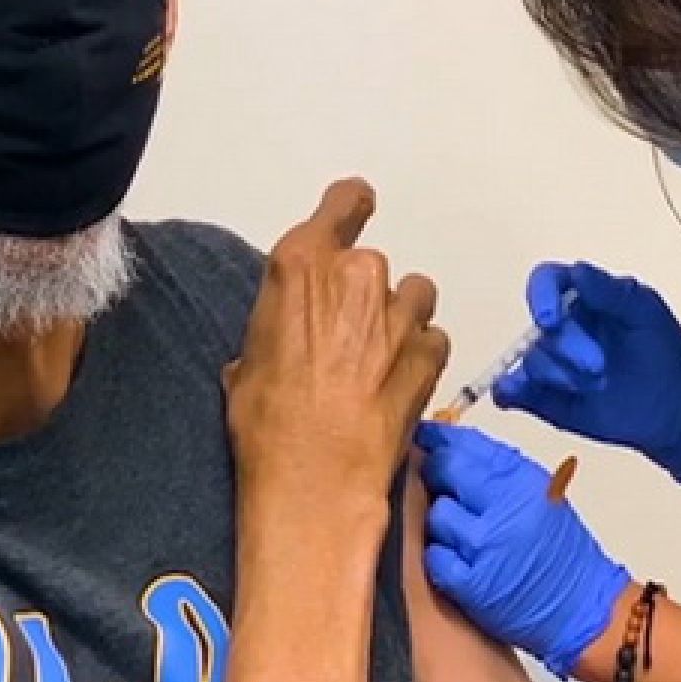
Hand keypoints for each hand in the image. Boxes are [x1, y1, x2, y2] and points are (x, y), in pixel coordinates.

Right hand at [225, 179, 449, 522]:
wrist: (314, 479)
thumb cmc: (267, 424)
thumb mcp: (248, 361)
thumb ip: (279, 324)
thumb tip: (289, 334)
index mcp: (302, 264)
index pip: (344, 202)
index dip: (352, 207)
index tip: (357, 209)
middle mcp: (356, 275)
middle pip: (371, 265)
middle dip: (363, 297)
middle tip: (343, 342)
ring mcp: (399, 312)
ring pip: (411, 296)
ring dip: (397, 322)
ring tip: (375, 364)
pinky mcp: (430, 351)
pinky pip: (431, 339)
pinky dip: (419, 357)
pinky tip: (395, 386)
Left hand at [416, 422, 630, 678]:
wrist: (586, 607)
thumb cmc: (565, 554)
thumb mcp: (543, 496)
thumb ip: (501, 472)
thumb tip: (454, 447)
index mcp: (525, 480)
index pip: (470, 444)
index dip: (441, 438)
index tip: (427, 437)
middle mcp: (505, 507)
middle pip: (446, 469)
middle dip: (436, 474)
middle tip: (438, 483)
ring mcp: (485, 545)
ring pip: (437, 515)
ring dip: (442, 523)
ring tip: (462, 534)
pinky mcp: (472, 583)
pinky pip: (435, 557)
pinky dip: (441, 558)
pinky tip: (459, 561)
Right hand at [497, 262, 680, 487]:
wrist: (680, 410)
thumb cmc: (666, 354)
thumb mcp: (645, 313)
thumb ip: (610, 291)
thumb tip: (575, 271)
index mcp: (583, 298)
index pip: (546, 282)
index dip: (540, 296)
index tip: (551, 320)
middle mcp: (561, 329)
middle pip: (539, 329)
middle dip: (569, 349)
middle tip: (601, 368)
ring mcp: (552, 365)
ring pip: (531, 363)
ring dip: (562, 377)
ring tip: (598, 386)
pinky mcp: (546, 399)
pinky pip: (515, 393)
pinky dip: (511, 393)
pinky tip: (512, 396)